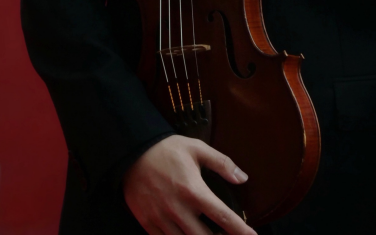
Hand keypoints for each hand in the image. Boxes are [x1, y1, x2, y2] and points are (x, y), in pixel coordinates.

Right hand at [122, 135, 256, 234]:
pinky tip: (186, 234)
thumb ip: (222, 163)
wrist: (132, 152)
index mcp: (193, 190)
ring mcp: (162, 219)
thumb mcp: (197, 148)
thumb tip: (242, 178)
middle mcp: (178, 209)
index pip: (223, 216)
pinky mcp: (148, 224)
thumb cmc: (167, 149)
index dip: (240, 230)